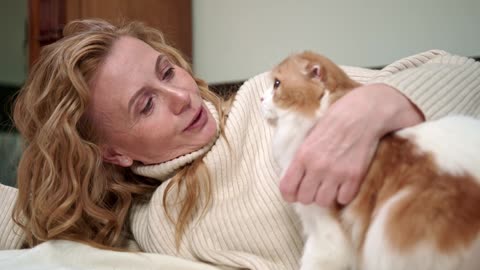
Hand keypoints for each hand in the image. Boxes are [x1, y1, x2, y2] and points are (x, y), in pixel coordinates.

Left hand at [279, 83, 423, 206]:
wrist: (363, 113)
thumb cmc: (335, 120)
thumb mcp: (310, 136)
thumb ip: (302, 157)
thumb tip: (296, 176)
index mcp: (303, 155)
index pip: (287, 188)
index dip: (290, 195)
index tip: (295, 194)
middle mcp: (317, 167)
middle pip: (306, 198)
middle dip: (309, 195)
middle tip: (315, 187)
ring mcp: (336, 173)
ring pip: (324, 202)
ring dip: (326, 196)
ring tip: (330, 186)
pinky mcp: (355, 177)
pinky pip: (344, 199)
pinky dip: (343, 195)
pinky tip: (344, 185)